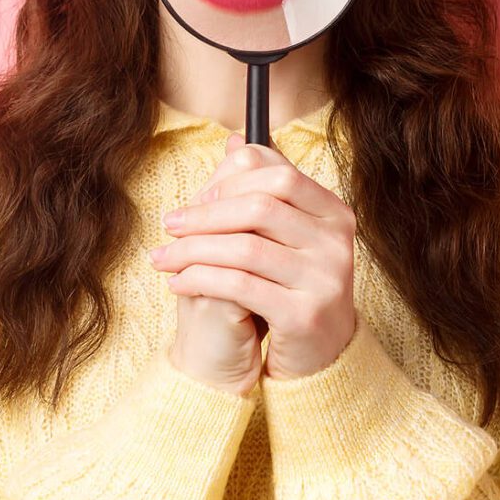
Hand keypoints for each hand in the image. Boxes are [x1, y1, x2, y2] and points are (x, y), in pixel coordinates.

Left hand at [149, 132, 356, 379]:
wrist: (318, 358)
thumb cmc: (293, 290)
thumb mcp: (284, 238)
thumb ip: (264, 191)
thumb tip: (234, 142)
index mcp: (334, 213)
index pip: (278, 174)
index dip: (229, 180)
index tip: (196, 198)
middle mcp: (336, 241)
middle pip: (260, 205)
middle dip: (205, 213)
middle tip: (170, 225)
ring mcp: (324, 278)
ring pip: (245, 246)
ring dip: (192, 250)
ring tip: (163, 258)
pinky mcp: (304, 315)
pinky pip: (239, 286)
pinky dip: (200, 280)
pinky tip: (178, 284)